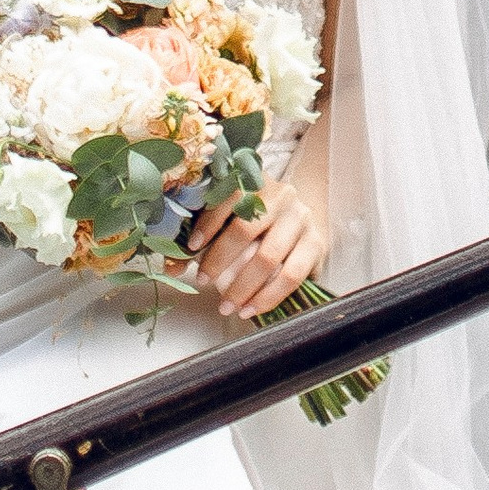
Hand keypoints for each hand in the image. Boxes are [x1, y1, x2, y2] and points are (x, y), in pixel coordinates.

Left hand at [188, 169, 325, 318]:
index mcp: (254, 180)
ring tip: (227, 306)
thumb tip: (172, 266)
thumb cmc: (254, 220)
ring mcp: (301, 218)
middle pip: (246, 229)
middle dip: (220, 261)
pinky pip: (292, 275)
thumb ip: (200, 239)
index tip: (192, 247)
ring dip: (244, 286)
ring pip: (269, 256)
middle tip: (203, 283)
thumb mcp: (228, 220)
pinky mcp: (316, 243)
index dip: (208, 222)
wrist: (299, 218)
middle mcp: (280, 195)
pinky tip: (251, 309)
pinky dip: (268, 297)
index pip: (228, 197)